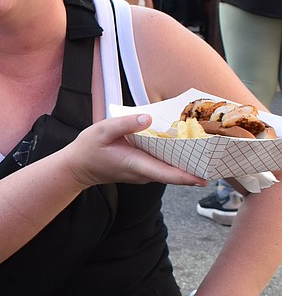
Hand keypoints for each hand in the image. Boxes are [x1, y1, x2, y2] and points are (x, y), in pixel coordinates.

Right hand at [63, 113, 205, 190]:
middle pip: (175, 174)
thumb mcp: (102, 131)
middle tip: (218, 158)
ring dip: (188, 164)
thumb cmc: (88, 149)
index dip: (187, 176)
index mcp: (136, 164)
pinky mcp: (144, 169)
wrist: (78, 168)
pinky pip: (165, 166)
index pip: (167, 174)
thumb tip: (148, 119)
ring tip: (209, 151)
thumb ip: (125, 124)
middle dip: (196, 168)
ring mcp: (144, 173)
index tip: (206, 177)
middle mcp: (144, 173)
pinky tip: (187, 148)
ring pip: (171, 171)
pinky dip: (177, 160)